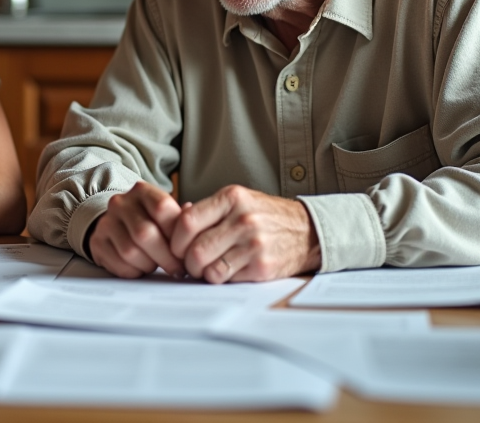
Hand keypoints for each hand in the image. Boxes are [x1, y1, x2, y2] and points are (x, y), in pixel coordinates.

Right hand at [88, 182, 184, 278]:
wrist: (117, 224)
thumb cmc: (149, 220)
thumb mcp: (166, 214)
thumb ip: (180, 220)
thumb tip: (196, 229)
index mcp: (142, 191)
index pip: (162, 208)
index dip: (177, 233)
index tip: (186, 250)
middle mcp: (120, 203)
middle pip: (145, 233)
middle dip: (166, 257)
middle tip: (177, 269)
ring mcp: (106, 222)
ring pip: (130, 252)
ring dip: (150, 265)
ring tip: (157, 265)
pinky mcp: (97, 242)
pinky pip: (119, 264)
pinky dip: (135, 271)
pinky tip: (141, 267)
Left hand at [170, 185, 319, 283]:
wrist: (307, 231)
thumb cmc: (265, 215)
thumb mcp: (238, 200)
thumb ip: (206, 210)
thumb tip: (172, 222)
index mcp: (231, 198)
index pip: (187, 222)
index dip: (175, 239)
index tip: (177, 246)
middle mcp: (243, 220)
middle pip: (195, 250)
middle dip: (187, 262)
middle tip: (190, 263)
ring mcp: (254, 245)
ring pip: (209, 270)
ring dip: (203, 273)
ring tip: (209, 267)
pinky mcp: (263, 267)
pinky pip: (227, 280)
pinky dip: (222, 279)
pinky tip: (229, 270)